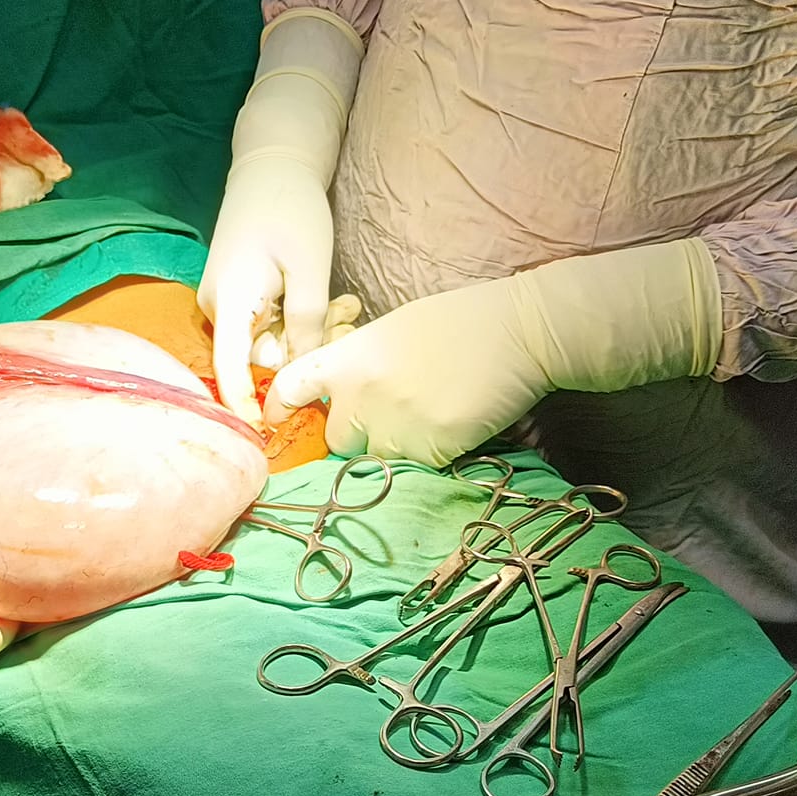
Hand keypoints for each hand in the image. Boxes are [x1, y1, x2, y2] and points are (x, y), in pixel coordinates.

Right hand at [198, 154, 335, 423]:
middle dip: (307, 348)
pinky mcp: (240, 298)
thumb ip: (308, 323)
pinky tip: (330, 297)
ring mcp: (227, 303)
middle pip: (262, 356)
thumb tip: (306, 371)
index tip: (260, 434)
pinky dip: (301, 318)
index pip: (230, 366)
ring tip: (346, 302)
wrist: (271, 167)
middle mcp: (219, 308)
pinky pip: (270, 325)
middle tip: (350, 319)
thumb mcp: (309, 267)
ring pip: (271, 342)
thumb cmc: (290, 210)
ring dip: (311, 331)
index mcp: (231, 300)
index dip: (243, 402)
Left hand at [264, 238, 722, 465]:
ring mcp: (396, 425)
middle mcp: (363, 394)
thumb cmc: (462, 324)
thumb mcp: (395, 332)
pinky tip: (455, 428)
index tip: (274, 425)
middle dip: (358, 439)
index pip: (292, 387)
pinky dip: (432, 459)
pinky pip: (417, 471)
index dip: (277, 410)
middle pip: (336, 442)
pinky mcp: (431, 450)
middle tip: (393, 421)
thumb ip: (361, 366)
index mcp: (351, 358)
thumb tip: (340, 399)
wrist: (522, 332)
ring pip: (376, 462)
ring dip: (396, 453)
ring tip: (430, 422)